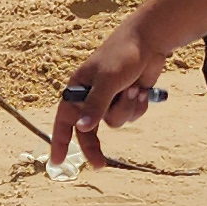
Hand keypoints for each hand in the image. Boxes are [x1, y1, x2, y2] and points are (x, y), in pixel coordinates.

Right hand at [47, 17, 171, 170]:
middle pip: (88, 131)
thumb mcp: (107, 81)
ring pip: (115, 122)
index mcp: (78, 90)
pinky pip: (131, 116)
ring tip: (133, 89)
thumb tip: (81, 128)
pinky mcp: (127, 99)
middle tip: (101, 164)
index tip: (57, 162)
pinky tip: (142, 89)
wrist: (149, 41)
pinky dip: (138, 106)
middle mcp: (91, 97)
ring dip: (126, 109)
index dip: (60, 142)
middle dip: (96, 145)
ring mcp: (110, 99)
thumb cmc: (122, 55)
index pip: (64, 120)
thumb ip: (95, 106)